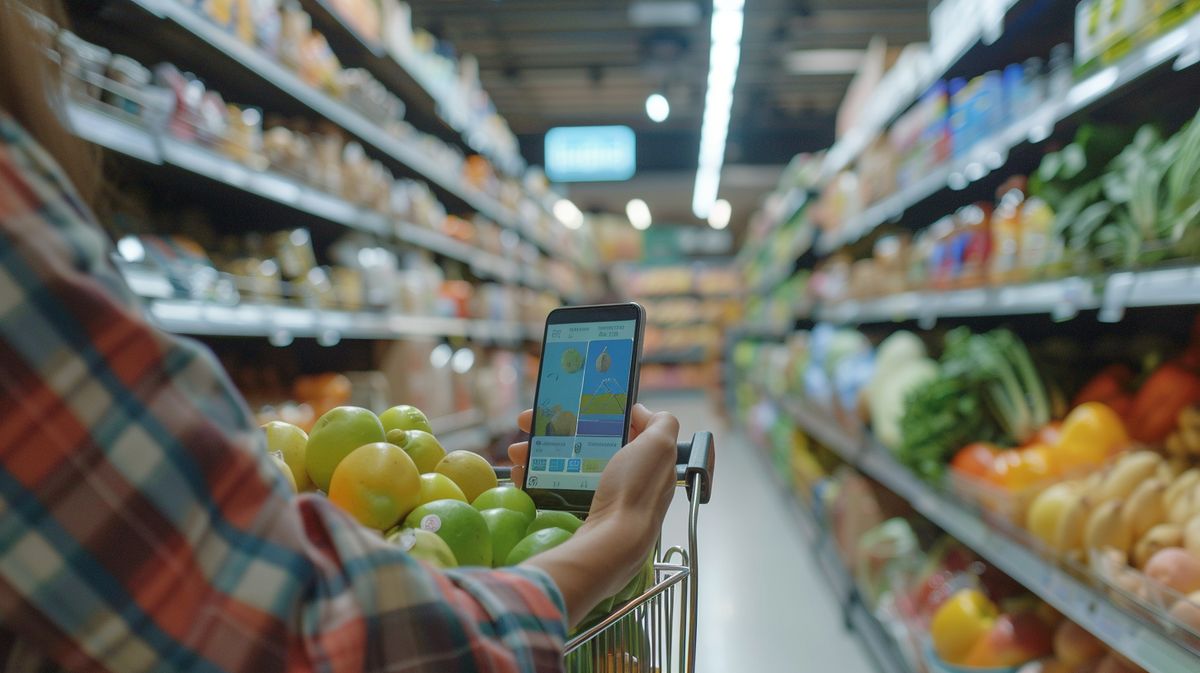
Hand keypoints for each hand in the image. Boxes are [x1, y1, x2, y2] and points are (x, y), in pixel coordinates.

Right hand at [512, 404, 679, 625]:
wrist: (615, 543)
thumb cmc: (636, 490)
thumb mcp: (659, 446)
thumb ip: (660, 422)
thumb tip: (641, 411)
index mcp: (643, 457)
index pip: (617, 426)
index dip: (591, 411)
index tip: (568, 404)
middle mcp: (624, 474)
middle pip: (585, 441)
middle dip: (555, 429)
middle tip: (528, 422)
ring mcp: (601, 493)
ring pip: (565, 462)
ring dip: (538, 452)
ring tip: (518, 451)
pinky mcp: (580, 510)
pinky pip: (554, 487)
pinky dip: (535, 477)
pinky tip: (520, 473)